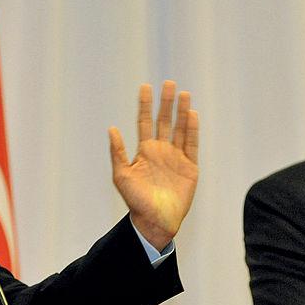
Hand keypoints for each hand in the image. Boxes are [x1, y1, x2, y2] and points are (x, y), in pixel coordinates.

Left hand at [109, 81, 198, 250]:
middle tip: (169, 83)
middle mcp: (161, 151)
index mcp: (144, 151)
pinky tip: (192, 114)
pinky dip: (192, 130)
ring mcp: (176, 158)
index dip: (145, 105)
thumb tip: (111, 129)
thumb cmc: (136, 201)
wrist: (156, 221)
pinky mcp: (189, 167)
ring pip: (180, 129)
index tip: (146, 87)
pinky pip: (192, 144)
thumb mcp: (121, 176)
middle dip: (166, 103)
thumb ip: (118, 153)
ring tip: (184, 94)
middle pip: (164, 121)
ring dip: (181, 112)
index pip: (145, 122)